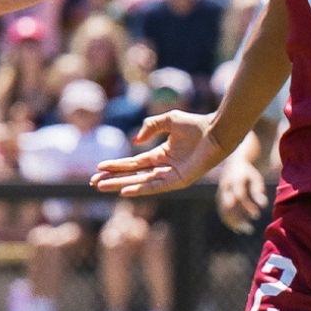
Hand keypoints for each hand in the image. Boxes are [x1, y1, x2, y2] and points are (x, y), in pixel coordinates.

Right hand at [91, 111, 225, 196]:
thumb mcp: (168, 120)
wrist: (216, 132)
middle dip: (113, 178)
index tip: (99, 168)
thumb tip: (135, 142)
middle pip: (132, 175)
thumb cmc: (196, 125)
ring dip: (120, 184)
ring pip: (140, 182)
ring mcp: (170, 176)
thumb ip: (150, 126)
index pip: (134, 164)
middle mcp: (164, 167)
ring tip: (102, 186)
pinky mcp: (178, 181)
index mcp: (161, 154)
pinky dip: (139, 189)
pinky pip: (155, 187)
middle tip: (94, 182)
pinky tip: (124, 191)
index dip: (116, 166)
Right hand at [216, 159, 267, 233]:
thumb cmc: (249, 174)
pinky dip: (228, 221)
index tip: (257, 216)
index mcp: (235, 180)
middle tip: (250, 230)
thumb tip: (263, 205)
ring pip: (224, 211)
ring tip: (245, 231)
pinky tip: (237, 229)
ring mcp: (220, 193)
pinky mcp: (218, 198)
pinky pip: (222, 212)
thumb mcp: (256, 179)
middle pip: (229, 206)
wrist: (234, 165)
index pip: (240, 195)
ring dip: (233, 222)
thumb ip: (258, 190)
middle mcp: (225, 187)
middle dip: (238, 219)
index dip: (248, 206)